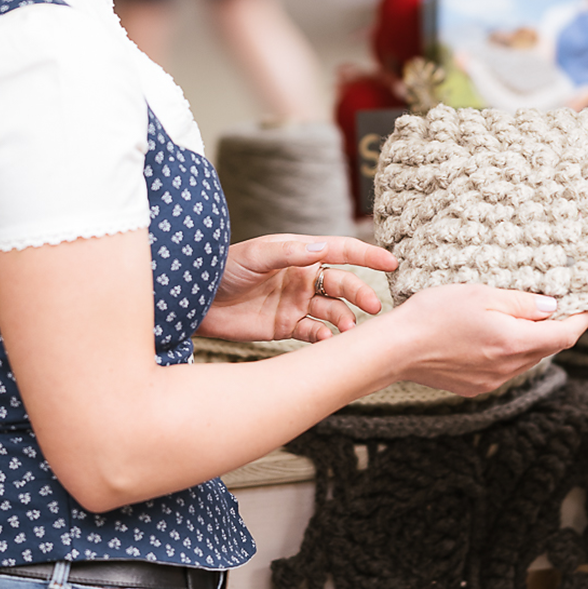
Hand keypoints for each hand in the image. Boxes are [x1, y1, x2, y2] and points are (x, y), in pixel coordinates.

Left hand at [199, 234, 397, 344]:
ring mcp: (297, 302)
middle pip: (343, 284)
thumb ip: (288, 252)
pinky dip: (325, 338)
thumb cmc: (222, 269)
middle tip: (374, 308)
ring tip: (349, 329)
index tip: (392, 262)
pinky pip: (315, 332)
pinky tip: (327, 342)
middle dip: (361, 293)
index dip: (367, 255)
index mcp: (299, 252)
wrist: (195, 302)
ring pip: (333, 310)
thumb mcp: (255, 255)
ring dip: (345, 318)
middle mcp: (303, 276)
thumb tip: (323, 247)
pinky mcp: (287, 326)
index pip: (341, 250)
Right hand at [385, 285, 587, 396]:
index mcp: (514, 343)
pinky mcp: (476, 387)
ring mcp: (492, 381)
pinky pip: (506, 369)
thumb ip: (521, 302)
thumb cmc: (435, 314)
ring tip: (525, 316)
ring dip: (533, 340)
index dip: (582, 319)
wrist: (397, 349)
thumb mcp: (482, 294)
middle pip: (548, 348)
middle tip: (559, 303)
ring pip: (527, 360)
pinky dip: (511, 351)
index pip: (565, 335)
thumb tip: (551, 307)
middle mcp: (508, 368)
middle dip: (558, 327)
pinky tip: (496, 335)